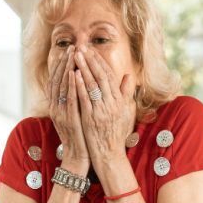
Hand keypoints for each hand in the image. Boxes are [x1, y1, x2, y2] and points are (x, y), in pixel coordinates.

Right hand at [47, 47, 88, 173]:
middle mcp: (56, 108)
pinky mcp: (69, 119)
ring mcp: (61, 114)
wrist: (78, 157)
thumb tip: (78, 87)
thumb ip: (74, 101)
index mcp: (57, 107)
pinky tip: (76, 74)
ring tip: (73, 55)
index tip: (68, 52)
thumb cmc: (79, 137)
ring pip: (62, 87)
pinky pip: (70, 100)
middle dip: (64, 63)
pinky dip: (72, 86)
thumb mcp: (74, 116)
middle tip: (71, 47)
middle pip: (57, 81)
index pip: (57, 81)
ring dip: (67, 69)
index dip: (61, 66)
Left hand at [73, 47, 135, 168]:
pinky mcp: (91, 119)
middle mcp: (112, 104)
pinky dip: (80, 86)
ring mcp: (101, 111)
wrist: (109, 155)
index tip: (91, 50)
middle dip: (91, 61)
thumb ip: (126, 94)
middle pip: (100, 77)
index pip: (109, 76)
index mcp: (119, 101)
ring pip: (92, 85)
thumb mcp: (125, 112)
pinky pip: (85, 99)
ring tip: (76, 56)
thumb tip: (129, 76)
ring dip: (83, 69)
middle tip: (81, 47)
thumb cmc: (116, 134)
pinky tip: (73, 75)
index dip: (99, 62)